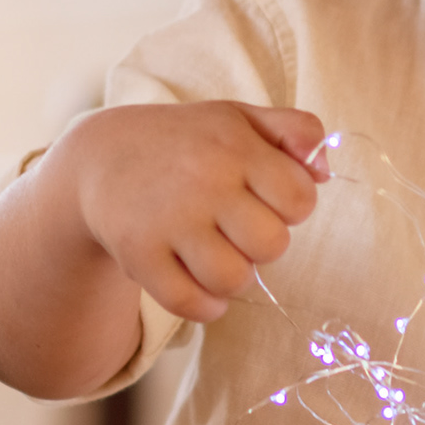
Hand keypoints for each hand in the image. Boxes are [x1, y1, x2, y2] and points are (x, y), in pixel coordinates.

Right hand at [63, 102, 327, 325]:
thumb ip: (296, 132)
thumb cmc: (188, 142)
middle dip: (262, 245)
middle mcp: (202, 181)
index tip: (265, 198)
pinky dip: (204, 305)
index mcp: (234, 146)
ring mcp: (168, 220)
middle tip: (237, 229)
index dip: (291, 206)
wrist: (100, 157)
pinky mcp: (138, 254)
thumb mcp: (240, 119)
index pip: (299, 199)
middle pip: (272, 246)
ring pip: (234, 280)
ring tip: (216, 255)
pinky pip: (191, 304)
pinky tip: (198, 282)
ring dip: (233, 277)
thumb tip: (324, 172)